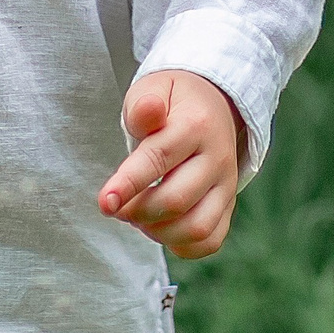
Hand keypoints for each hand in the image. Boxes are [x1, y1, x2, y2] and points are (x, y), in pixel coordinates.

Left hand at [97, 70, 244, 258]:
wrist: (212, 104)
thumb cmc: (172, 100)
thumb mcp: (154, 87)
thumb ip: (144, 104)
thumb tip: (148, 112)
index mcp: (196, 124)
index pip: (160, 158)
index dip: (129, 183)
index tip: (105, 202)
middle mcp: (218, 158)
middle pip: (177, 200)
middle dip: (137, 211)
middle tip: (116, 206)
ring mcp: (227, 185)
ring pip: (197, 227)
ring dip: (158, 232)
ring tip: (137, 216)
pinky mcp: (228, 205)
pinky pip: (210, 240)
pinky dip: (180, 245)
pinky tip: (160, 228)